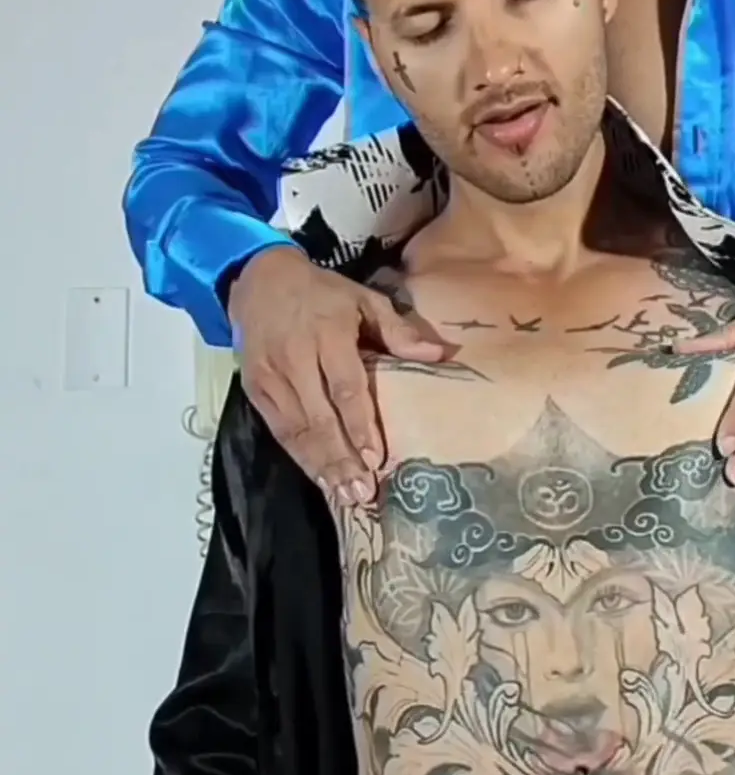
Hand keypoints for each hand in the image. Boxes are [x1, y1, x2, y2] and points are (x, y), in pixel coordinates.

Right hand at [229, 247, 445, 502]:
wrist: (258, 278)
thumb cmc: (322, 294)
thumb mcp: (363, 300)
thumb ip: (398, 330)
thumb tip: (440, 354)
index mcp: (328, 334)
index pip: (346, 388)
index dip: (359, 426)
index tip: (374, 459)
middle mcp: (296, 359)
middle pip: (319, 418)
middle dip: (340, 459)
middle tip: (361, 492)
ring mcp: (270, 376)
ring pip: (296, 430)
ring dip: (319, 466)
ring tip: (342, 495)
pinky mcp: (254, 389)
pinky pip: (278, 430)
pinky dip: (298, 456)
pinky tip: (317, 478)